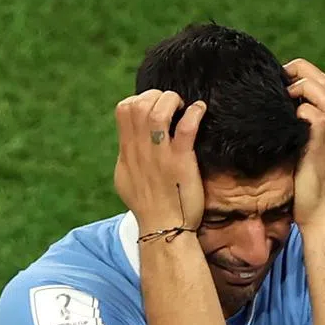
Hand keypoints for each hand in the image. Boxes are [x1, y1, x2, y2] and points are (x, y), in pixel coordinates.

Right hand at [113, 90, 206, 233]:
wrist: (163, 228)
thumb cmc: (148, 204)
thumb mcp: (127, 178)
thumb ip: (129, 156)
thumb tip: (129, 140)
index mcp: (127, 152)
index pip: (123, 109)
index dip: (140, 98)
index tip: (155, 106)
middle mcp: (139, 150)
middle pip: (138, 105)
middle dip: (157, 96)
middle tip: (173, 105)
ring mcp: (159, 155)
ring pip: (157, 112)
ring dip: (172, 101)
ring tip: (183, 107)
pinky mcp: (180, 162)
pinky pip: (186, 128)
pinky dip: (194, 113)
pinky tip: (200, 111)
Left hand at [286, 58, 324, 226]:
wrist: (318, 213)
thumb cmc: (302, 189)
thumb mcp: (292, 156)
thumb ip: (284, 139)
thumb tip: (256, 128)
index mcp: (321, 124)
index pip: (319, 84)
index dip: (300, 73)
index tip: (276, 76)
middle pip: (324, 81)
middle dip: (301, 71)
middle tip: (277, 75)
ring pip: (324, 95)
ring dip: (303, 87)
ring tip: (282, 92)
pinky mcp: (318, 148)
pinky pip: (317, 118)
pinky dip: (303, 111)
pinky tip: (284, 115)